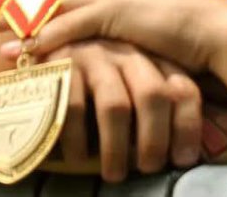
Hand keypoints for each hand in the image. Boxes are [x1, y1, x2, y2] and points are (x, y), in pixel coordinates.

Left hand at [13, 0, 226, 75]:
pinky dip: (41, 39)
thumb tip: (116, 44)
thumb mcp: (152, 24)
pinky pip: (67, 26)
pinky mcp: (112, 12)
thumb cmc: (192, 31)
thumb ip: (129, 27)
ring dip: (19, 21)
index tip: (10, 4)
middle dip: (14, 1)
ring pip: (52, 4)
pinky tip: (22, 52)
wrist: (216, 27)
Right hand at [50, 39, 202, 181]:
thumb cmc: (92, 84)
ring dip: (116, 148)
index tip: (184, 160)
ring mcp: (93, 55)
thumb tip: (183, 152)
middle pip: (153, 95)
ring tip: (114, 174)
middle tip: (148, 168)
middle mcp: (125, 51)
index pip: (182, 88)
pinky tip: (79, 159)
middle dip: (153, 140)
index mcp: (150, 57)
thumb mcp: (130, 86)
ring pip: (116, 106)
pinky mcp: (61, 63)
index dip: (188, 127)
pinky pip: (74, 107)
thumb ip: (155, 106)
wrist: (38, 53)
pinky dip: (78, 141)